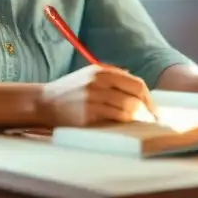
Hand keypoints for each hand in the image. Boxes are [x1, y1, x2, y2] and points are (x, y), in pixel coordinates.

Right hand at [38, 64, 157, 126]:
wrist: (43, 101)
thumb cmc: (69, 91)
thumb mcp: (89, 75)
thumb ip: (111, 76)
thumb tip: (135, 83)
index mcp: (102, 71)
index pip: (136, 83)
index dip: (149, 98)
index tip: (154, 109)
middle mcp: (99, 81)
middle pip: (135, 94)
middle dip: (148, 108)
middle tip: (153, 120)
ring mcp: (93, 97)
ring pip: (127, 107)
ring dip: (137, 117)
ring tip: (140, 124)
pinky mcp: (87, 113)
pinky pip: (114, 117)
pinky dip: (124, 122)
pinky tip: (126, 126)